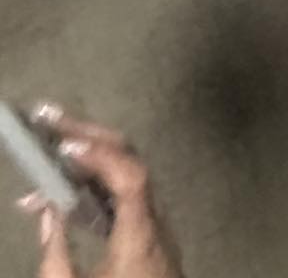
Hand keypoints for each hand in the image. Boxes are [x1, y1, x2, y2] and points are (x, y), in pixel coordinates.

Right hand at [18, 107, 179, 277]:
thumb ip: (55, 256)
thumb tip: (45, 212)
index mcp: (140, 237)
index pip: (130, 176)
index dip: (99, 154)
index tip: (63, 146)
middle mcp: (155, 223)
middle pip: (130, 160)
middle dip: (88, 135)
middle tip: (47, 117)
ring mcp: (156, 227)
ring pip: (126, 174)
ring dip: (86, 157)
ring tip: (46, 146)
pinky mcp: (149, 236)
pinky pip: (124, 195)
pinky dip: (93, 184)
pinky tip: (62, 190)